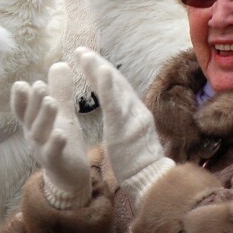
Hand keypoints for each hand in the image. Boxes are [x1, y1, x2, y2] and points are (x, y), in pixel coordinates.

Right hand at [11, 62, 90, 208]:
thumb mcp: (61, 113)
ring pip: (39, 132)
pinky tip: (61, 133)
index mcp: (32, 123)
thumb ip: (60, 90)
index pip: (22, 108)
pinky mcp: (56, 162)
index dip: (19, 98)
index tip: (20, 84)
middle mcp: (33, 135)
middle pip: (29, 117)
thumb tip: (59, 63)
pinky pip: (53, 152)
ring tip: (51, 102)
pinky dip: (55, 143)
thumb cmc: (61, 141)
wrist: (69, 176)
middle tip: (39, 85)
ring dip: (44, 116)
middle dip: (33, 101)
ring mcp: (43, 149)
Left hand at [77, 47, 171, 202]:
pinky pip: (116, 103)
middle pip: (116, 82)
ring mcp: (133, 117)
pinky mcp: (127, 128)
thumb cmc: (138, 165)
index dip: (102, 72)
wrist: (152, 181)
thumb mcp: (131, 137)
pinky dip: (108, 85)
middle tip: (80, 51)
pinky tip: (99, 71)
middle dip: (98, 64)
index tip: (87, 60)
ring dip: (99, 69)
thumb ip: (125, 121)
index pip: (118, 87)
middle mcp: (137, 110)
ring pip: (116, 88)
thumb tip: (118, 110)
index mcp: (136, 113)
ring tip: (84, 55)